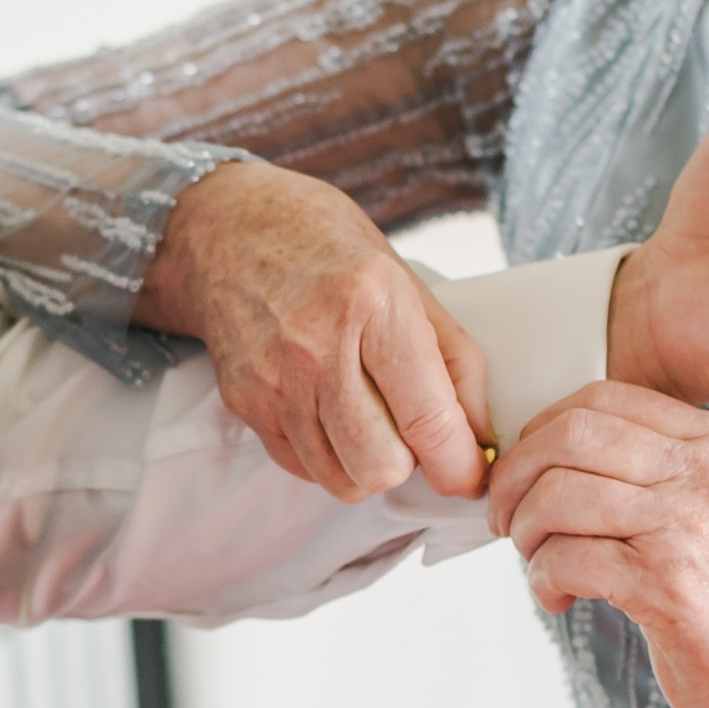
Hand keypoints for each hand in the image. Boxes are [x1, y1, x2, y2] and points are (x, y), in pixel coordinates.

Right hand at [136, 158, 493, 499]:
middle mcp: (317, 343)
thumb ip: (453, 360)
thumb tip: (481, 437)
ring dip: (366, 464)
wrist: (228, 228)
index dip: (458, 464)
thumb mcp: (405, 280)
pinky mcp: (244, 401)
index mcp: (373, 301)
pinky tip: (328, 410)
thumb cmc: (325, 248)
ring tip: (368, 416)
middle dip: (409, 462)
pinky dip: (327, 455)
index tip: (467, 473)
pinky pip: (304, 466)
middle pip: (381, 466)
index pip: (427, 418)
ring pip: (340, 479)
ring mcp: (274, 377)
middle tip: (409, 428)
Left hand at [489, 383, 708, 707]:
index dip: (542, 432)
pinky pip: (565, 557)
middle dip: (517, 477)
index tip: (526, 471)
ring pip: (559, 494)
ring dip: (527, 533)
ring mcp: (688, 526)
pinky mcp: (665, 584)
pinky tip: (559, 597)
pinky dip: (543, 579)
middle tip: (508, 518)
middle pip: (572, 436)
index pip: (604, 398)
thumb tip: (545, 450)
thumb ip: (650, 470)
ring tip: (538, 562)